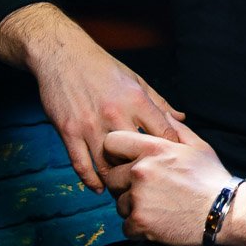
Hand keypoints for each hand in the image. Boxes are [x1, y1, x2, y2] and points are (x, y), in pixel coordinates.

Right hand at [0, 3, 186, 192]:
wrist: (63, 55)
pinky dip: (90, 180)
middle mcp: (115, 114)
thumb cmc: (103, 68)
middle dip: (144, 172)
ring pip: (107, 164)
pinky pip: (81, 164)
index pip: (164, 134)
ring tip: (125, 190)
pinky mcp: (68, 131)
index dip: (172, 152)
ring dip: (116, 181)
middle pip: (137, 155)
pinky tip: (99, 187)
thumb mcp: (136, 80)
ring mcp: (90, 124)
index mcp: (136, 100)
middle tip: (150, 185)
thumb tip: (182, 118)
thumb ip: (160, 102)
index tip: (174, 164)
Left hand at [104, 118, 228, 245]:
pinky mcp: (140, 222)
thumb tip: (165, 114)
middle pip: (112, 177)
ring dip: (133, 208)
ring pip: (120, 204)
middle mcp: (140, 171)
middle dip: (125, 185)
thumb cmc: (212, 178)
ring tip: (158, 207)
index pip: (112, 142)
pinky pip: (127, 226)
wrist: (224, 211)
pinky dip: (139, 228)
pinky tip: (158, 222)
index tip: (125, 162)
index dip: (117, 152)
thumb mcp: (198, 147)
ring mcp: (138, 198)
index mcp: (153, 149)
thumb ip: (176, 129)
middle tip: (147, 191)